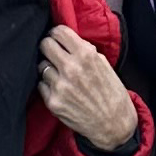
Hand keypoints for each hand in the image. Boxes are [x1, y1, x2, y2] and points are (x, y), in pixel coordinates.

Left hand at [37, 26, 138, 153]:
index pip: (59, 32)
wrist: (113, 124)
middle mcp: (71, 68)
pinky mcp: (53, 102)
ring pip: (41, 66)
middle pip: (45, 44)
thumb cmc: (111, 93)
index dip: (56, 34)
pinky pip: (41, 85)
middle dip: (49, 47)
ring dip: (49, 69)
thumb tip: (68, 40)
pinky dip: (48, 86)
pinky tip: (60, 90)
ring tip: (60, 76)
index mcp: (86, 55)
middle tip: (53, 53)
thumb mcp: (105, 65)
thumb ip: (86, 51)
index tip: (57, 38)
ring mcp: (60, 86)